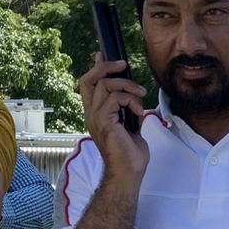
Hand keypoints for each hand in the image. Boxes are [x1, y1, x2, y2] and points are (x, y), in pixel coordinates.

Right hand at [79, 55, 149, 181]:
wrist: (128, 172)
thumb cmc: (130, 153)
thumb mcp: (130, 125)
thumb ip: (128, 110)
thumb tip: (133, 96)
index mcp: (96, 114)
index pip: (88, 85)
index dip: (96, 68)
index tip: (103, 56)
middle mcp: (91, 114)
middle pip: (88, 80)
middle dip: (106, 67)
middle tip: (123, 65)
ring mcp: (95, 118)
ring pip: (105, 85)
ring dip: (127, 85)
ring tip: (140, 95)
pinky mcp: (104, 122)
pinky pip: (115, 98)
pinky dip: (131, 100)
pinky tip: (138, 111)